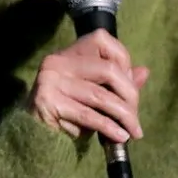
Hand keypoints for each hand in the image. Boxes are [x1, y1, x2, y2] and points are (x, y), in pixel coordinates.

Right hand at [28, 29, 149, 144]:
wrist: (33, 137)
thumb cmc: (67, 114)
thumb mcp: (94, 95)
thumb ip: (117, 83)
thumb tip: (144, 72)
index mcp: (68, 54)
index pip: (102, 40)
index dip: (123, 60)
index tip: (130, 86)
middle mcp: (57, 62)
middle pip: (108, 70)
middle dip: (130, 95)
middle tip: (135, 118)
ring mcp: (50, 80)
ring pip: (101, 96)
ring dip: (123, 116)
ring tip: (133, 131)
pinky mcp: (48, 102)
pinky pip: (88, 114)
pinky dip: (109, 127)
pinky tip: (119, 136)